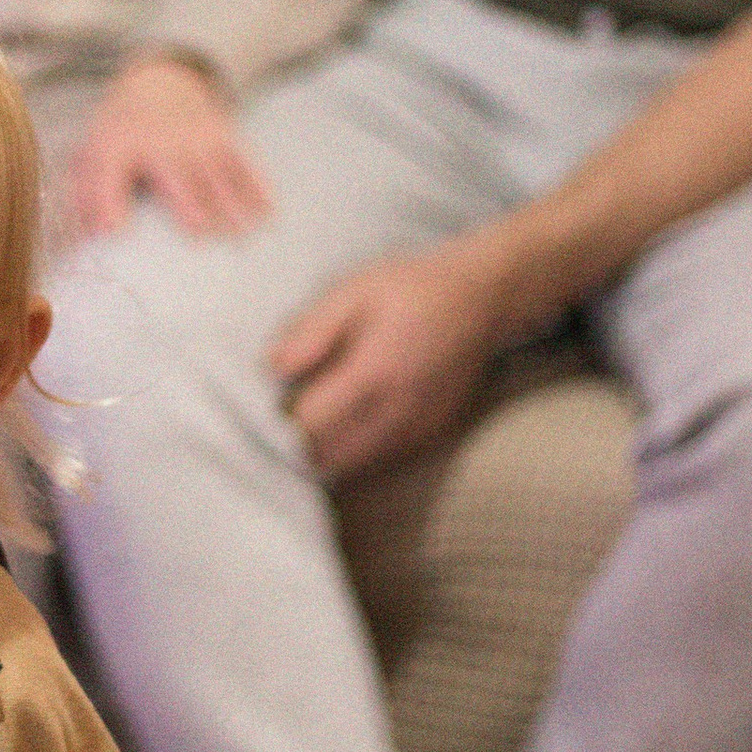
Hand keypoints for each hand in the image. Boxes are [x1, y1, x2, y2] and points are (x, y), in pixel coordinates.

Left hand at [67, 56, 272, 240]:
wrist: (160, 82)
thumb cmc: (122, 132)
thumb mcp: (92, 153)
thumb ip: (86, 196)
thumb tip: (90, 237)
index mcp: (118, 145)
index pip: (109, 174)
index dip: (108, 201)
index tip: (112, 231)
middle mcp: (159, 140)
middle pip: (175, 176)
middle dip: (188, 203)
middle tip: (200, 236)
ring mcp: (195, 136)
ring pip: (214, 174)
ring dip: (229, 203)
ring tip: (239, 235)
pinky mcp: (223, 135)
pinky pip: (243, 161)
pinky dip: (256, 184)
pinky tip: (267, 210)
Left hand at [268, 239, 510, 482]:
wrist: (482, 298)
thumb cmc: (413, 288)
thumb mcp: (354, 291)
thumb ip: (312, 330)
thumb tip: (272, 367)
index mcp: (373, 372)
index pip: (310, 424)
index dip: (281, 420)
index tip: (269, 404)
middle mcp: (397, 409)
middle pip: (329, 455)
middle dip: (300, 443)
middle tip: (287, 415)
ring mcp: (417, 426)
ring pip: (356, 464)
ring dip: (327, 451)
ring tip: (316, 417)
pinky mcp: (430, 432)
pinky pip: (382, 457)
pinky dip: (358, 449)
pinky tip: (349, 421)